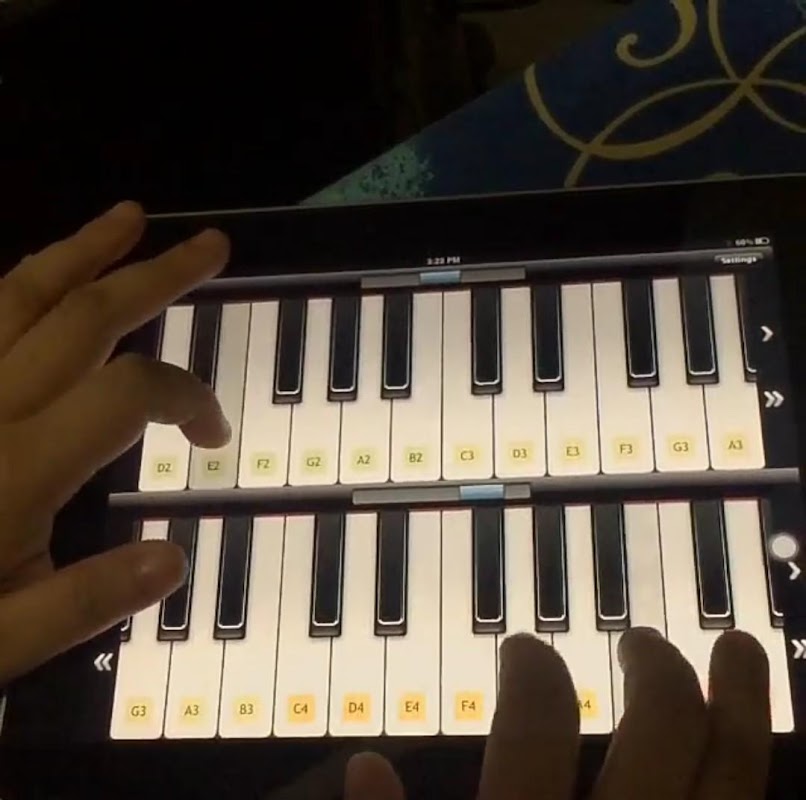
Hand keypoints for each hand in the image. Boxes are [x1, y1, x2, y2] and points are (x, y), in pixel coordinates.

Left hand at [0, 202, 231, 684]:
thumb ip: (83, 601)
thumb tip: (176, 561)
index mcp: (17, 468)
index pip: (131, 392)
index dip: (190, 397)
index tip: (213, 435)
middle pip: (85, 316)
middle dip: (158, 276)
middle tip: (212, 246)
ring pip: (21, 293)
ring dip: (84, 251)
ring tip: (130, 217)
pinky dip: (20, 282)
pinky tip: (44, 273)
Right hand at [344, 629, 770, 799]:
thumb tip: (365, 767)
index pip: (536, 723)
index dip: (531, 669)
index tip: (526, 652)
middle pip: (658, 726)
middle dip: (649, 666)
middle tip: (639, 645)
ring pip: (739, 775)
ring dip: (746, 700)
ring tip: (741, 647)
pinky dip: (764, 784)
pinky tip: (760, 749)